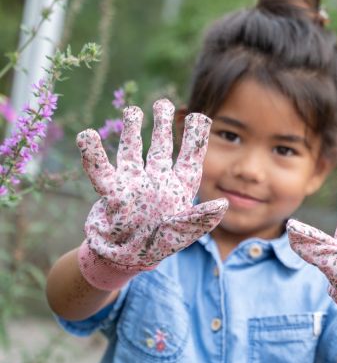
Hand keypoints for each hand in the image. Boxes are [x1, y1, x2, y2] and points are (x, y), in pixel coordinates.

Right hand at [76, 99, 227, 289]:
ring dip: (132, 131)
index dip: (194, 138)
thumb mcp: (183, 233)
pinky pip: (101, 170)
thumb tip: (223, 205)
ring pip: (133, 151)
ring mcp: (134, 184)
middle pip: (161, 148)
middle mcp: (157, 181)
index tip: (199, 116)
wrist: (126, 260)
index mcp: (178, 189)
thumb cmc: (158, 246)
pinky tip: (86, 136)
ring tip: (133, 110)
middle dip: (162, 125)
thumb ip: (200, 219)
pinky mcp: (113, 192)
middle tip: (162, 102)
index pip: (189, 159)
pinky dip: (93, 155)